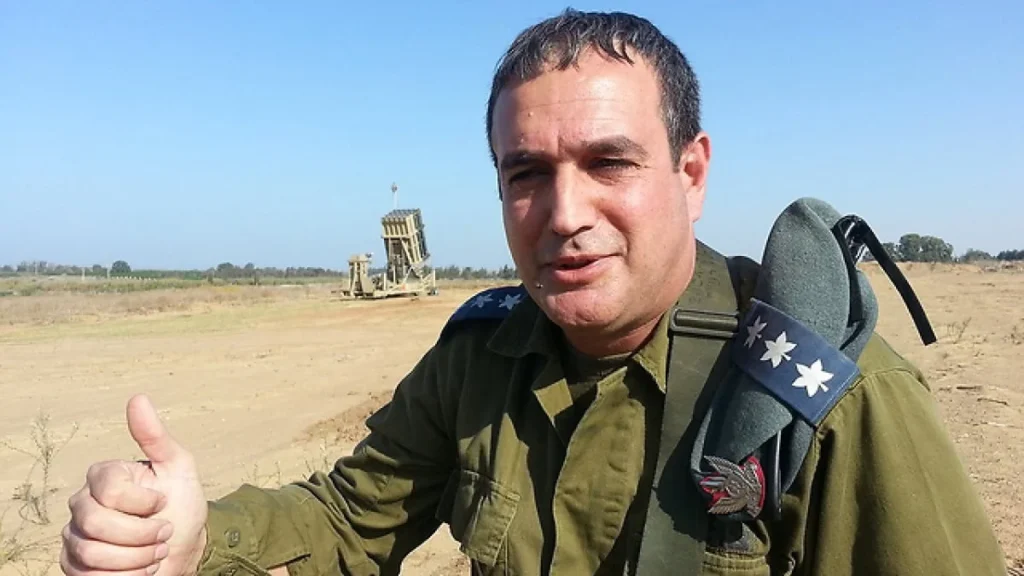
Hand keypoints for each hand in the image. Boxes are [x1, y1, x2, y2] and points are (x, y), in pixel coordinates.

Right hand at [61, 394, 208, 575]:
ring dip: (136, 559)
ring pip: (93, 555)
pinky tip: (141, 569)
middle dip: (141, 535)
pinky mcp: (74, 566)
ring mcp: (74, 536)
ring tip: (155, 552)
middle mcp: (81, 504)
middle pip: (96, 525)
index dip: (143, 503)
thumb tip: (138, 398)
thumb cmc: (182, 504)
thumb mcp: (178, 467)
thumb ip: (156, 436)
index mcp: (103, 476)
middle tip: (163, 534)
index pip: (111, 490)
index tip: (163, 502)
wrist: (185, 547)